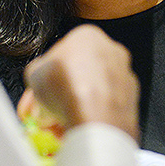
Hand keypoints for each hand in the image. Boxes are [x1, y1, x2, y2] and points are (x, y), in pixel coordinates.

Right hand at [23, 24, 138, 140]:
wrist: (96, 119)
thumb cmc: (67, 89)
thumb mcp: (33, 73)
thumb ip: (37, 73)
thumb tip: (38, 80)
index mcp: (88, 36)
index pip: (62, 53)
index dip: (45, 76)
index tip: (37, 90)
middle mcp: (112, 52)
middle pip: (78, 74)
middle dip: (59, 94)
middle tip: (42, 109)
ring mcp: (124, 77)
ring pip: (91, 94)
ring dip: (72, 108)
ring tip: (54, 124)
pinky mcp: (131, 102)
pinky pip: (103, 110)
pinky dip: (89, 118)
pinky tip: (73, 129)